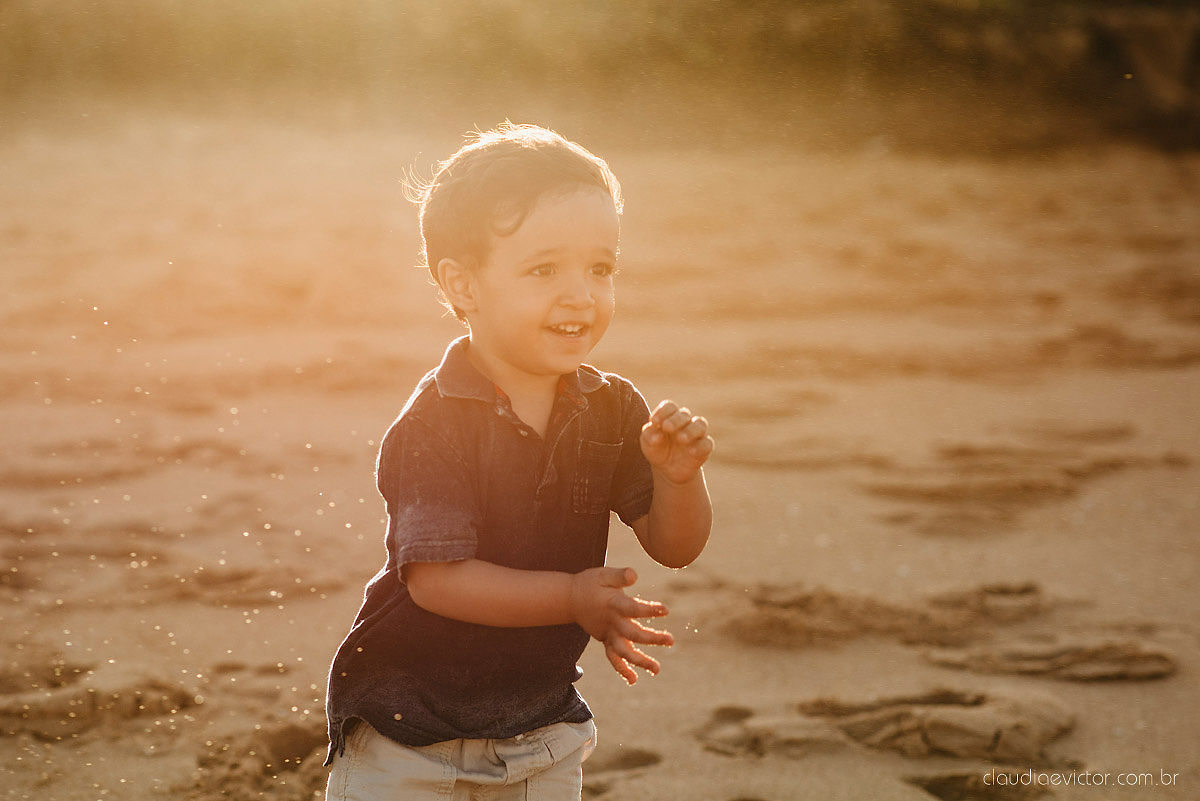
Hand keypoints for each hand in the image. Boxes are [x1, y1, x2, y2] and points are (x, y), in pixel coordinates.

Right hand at [569, 566, 673, 684]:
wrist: (569, 599)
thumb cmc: (590, 583)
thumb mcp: (603, 574)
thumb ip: (619, 576)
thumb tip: (634, 574)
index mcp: (612, 604)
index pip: (632, 608)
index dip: (648, 610)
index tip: (665, 610)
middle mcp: (611, 622)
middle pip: (632, 633)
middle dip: (651, 639)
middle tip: (671, 640)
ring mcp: (607, 634)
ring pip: (623, 651)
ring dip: (639, 661)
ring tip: (656, 669)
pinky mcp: (605, 640)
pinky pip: (613, 658)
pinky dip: (622, 669)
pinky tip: (634, 679)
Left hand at [640, 400, 713, 485]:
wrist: (667, 470)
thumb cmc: (657, 450)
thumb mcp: (648, 443)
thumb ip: (649, 435)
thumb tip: (657, 436)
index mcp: (670, 417)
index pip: (670, 407)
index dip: (663, 411)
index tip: (654, 421)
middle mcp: (685, 422)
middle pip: (684, 414)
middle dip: (675, 420)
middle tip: (666, 428)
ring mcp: (696, 434)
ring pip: (700, 425)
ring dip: (691, 430)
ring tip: (680, 439)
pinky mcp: (704, 448)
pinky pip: (707, 443)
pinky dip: (700, 446)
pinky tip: (691, 451)